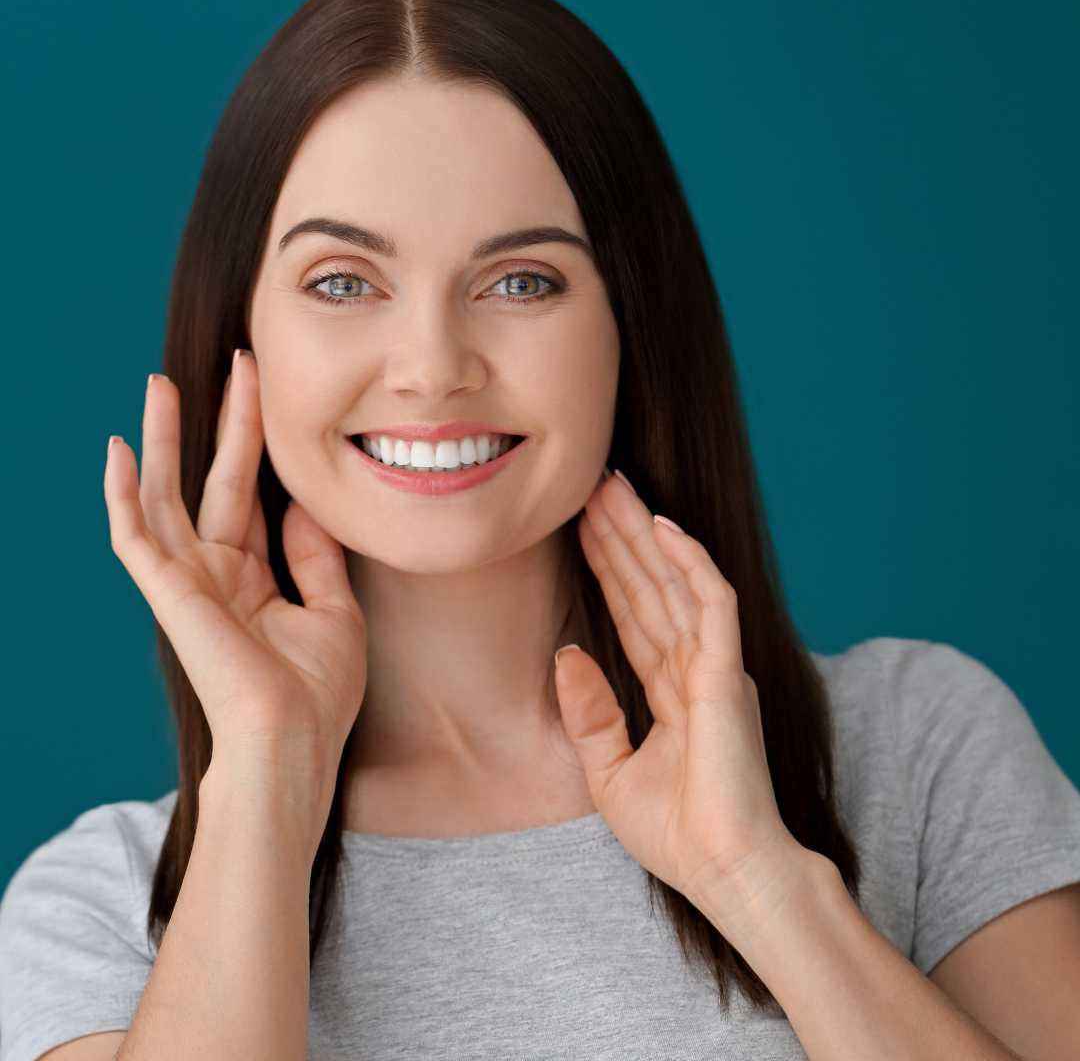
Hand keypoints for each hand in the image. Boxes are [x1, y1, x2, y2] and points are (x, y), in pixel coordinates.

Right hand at [103, 349, 367, 802]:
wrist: (293, 744)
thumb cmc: (316, 694)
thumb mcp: (332, 612)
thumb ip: (315, 557)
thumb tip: (305, 506)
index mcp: (251, 577)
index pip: (248, 495)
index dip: (258, 443)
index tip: (268, 392)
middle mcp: (214, 573)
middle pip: (209, 481)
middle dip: (219, 422)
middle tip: (234, 363)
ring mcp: (187, 582)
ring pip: (164, 495)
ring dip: (163, 440)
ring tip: (160, 385)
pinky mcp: (168, 594)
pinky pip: (135, 536)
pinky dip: (122, 495)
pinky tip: (120, 451)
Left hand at [553, 470, 806, 926]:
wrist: (724, 874)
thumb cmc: (679, 834)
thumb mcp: (610, 772)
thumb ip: (591, 713)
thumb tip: (567, 656)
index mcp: (670, 690)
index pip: (631, 613)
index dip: (607, 568)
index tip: (578, 527)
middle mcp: (693, 668)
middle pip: (650, 585)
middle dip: (620, 534)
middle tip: (592, 484)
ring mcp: (713, 666)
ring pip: (674, 581)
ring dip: (643, 533)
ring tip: (611, 486)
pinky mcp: (728, 672)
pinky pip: (711, 601)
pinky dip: (689, 560)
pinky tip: (661, 525)